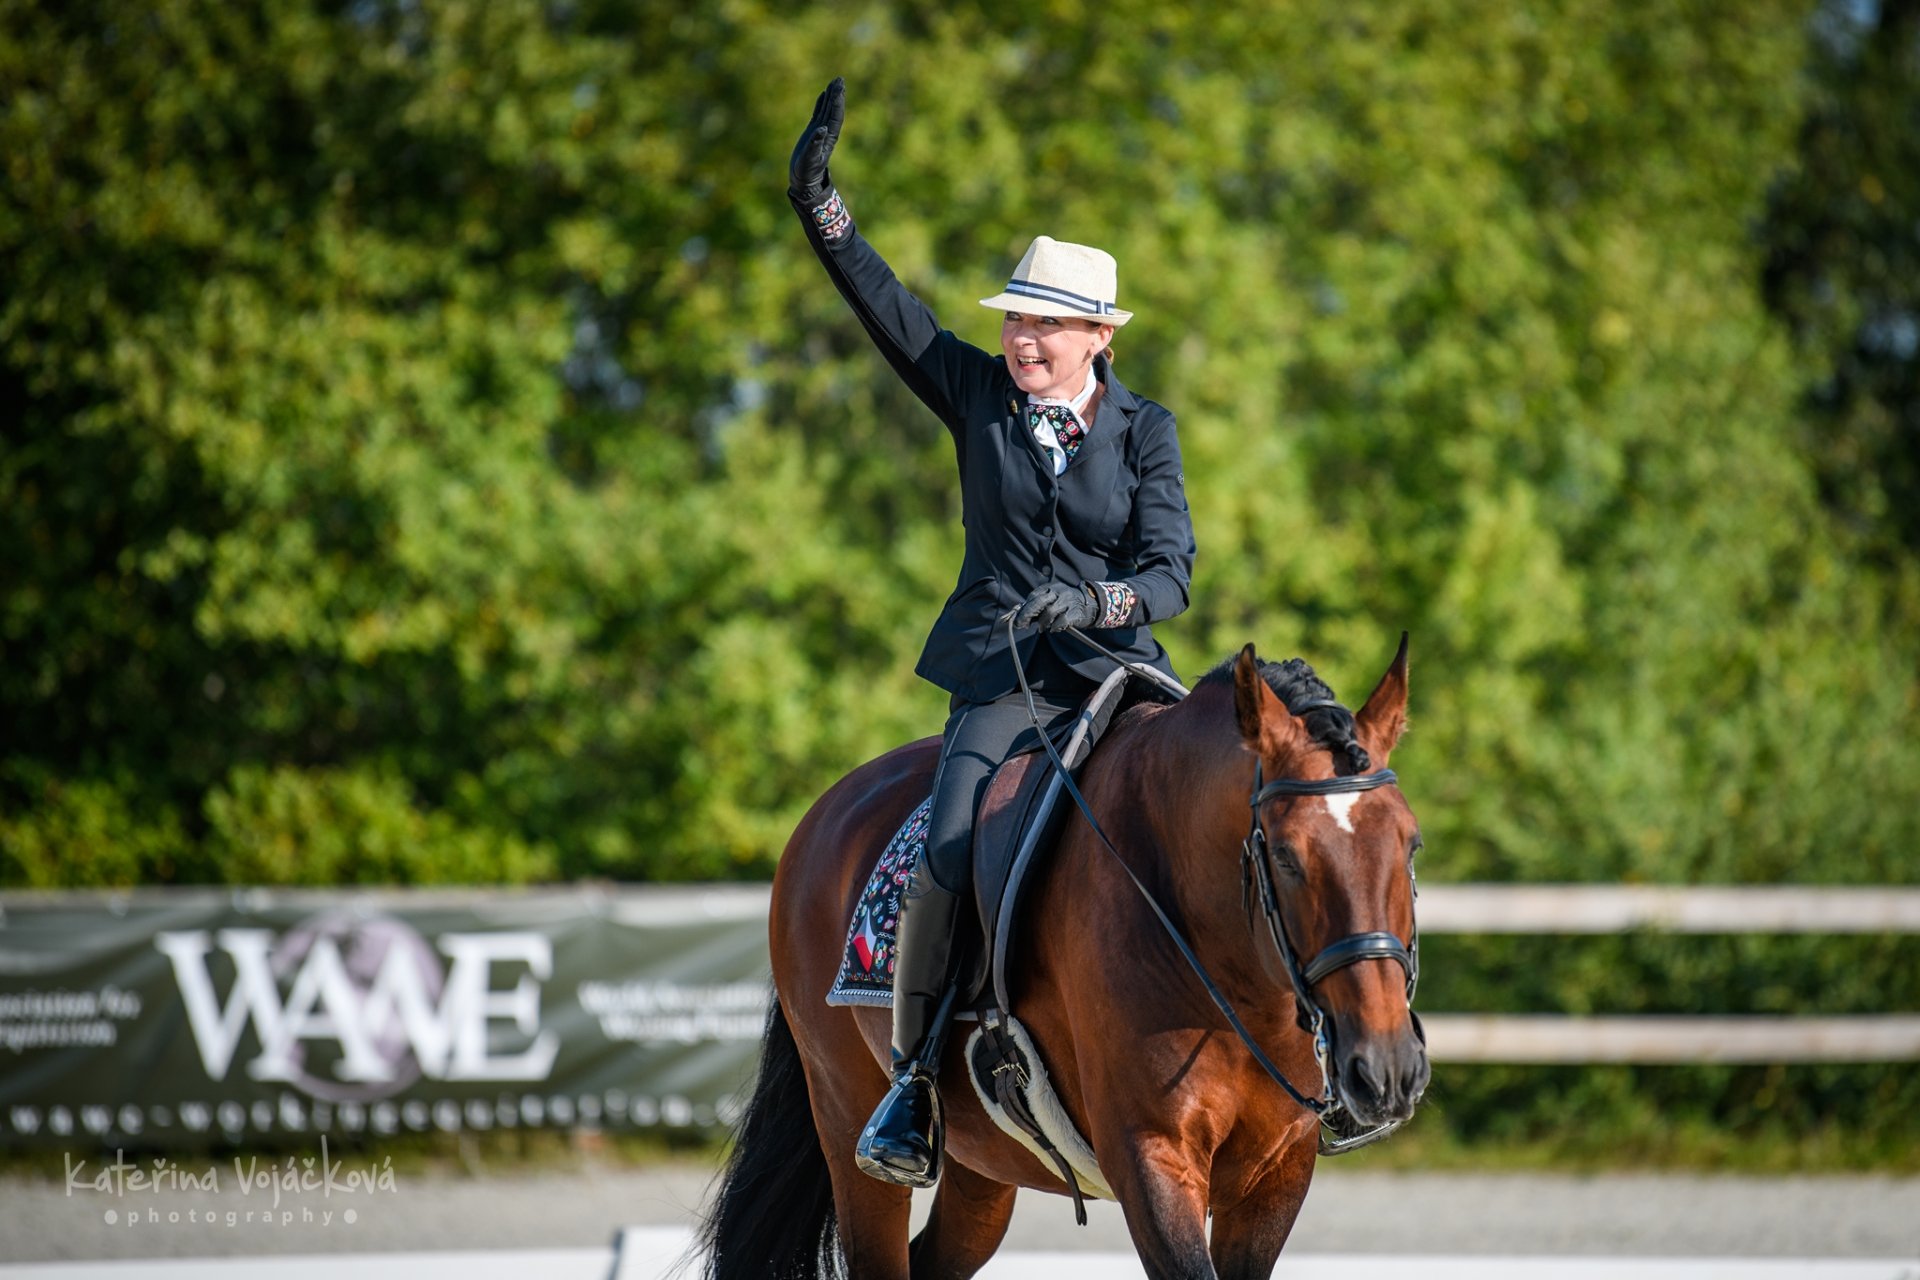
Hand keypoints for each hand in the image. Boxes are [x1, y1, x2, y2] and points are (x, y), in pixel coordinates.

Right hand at [788, 77, 844, 203]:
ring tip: (835, 82)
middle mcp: (827, 132)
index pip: (835, 115)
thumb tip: (822, 129)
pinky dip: (822, 103)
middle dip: (837, 94)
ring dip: (831, 96)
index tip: (840, 88)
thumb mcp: (810, 158)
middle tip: (840, 79)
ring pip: (827, 109)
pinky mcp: (813, 131)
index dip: (838, 101)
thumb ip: (815, 144)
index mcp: (829, 136)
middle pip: (834, 109)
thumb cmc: (807, 170)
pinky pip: (819, 113)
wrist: (804, 178)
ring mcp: (821, 130)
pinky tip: (824, 94)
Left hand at [1013, 583, 1098, 632]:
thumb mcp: (1052, 599)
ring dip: (1043, 623)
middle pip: (1039, 602)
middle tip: (1022, 625)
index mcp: (1051, 588)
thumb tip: (1022, 618)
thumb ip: (1038, 606)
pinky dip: (1055, 627)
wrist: (1090, 604)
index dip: (1024, 609)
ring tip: (1042, 628)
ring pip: (1049, 612)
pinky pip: (1061, 621)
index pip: (1033, 596)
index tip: (1019, 620)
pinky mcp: (1075, 612)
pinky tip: (1054, 629)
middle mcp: (1059, 592)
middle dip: (1028, 614)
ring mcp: (1068, 601)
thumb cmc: (1065, 604)